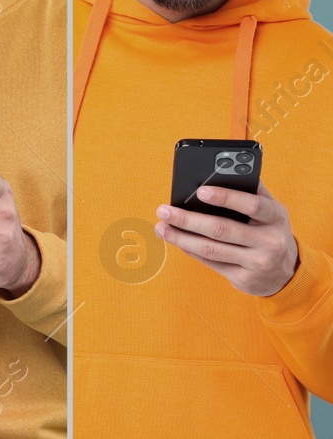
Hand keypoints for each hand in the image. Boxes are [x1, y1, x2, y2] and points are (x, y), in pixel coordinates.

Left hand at [156, 182, 299, 296]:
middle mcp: (270, 241)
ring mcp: (257, 263)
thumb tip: (220, 169)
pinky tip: (175, 239)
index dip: (226, 198)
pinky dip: (189, 249)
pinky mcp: (244, 279)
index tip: (200, 191)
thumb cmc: (269, 230)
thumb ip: (251, 190)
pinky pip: (210, 262)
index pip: (252, 205)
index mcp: (276, 217)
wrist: (286, 272)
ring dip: (180, 237)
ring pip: (211, 249)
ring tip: (161, 227)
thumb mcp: (270, 210)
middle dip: (188, 220)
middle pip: (222, 229)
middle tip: (164, 210)